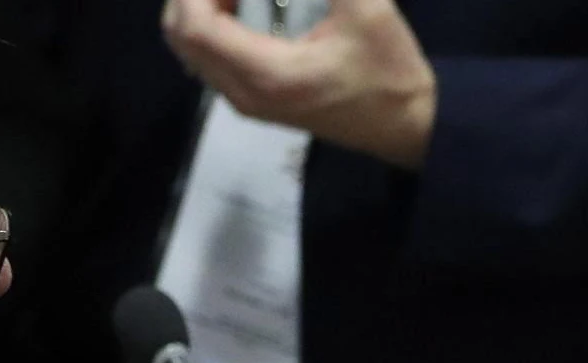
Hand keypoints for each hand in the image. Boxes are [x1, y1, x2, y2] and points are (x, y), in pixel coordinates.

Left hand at [162, 0, 438, 169]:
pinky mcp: (253, 100)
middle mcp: (243, 93)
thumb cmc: (389, 71)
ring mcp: (245, 102)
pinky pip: (207, 58)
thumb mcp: (366, 8)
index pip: (195, 26)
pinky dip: (212, 24)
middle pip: (181, 36)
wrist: (406, 126)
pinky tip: (242, 4)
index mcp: (266, 75)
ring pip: (190, 49)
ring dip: (201, 7)